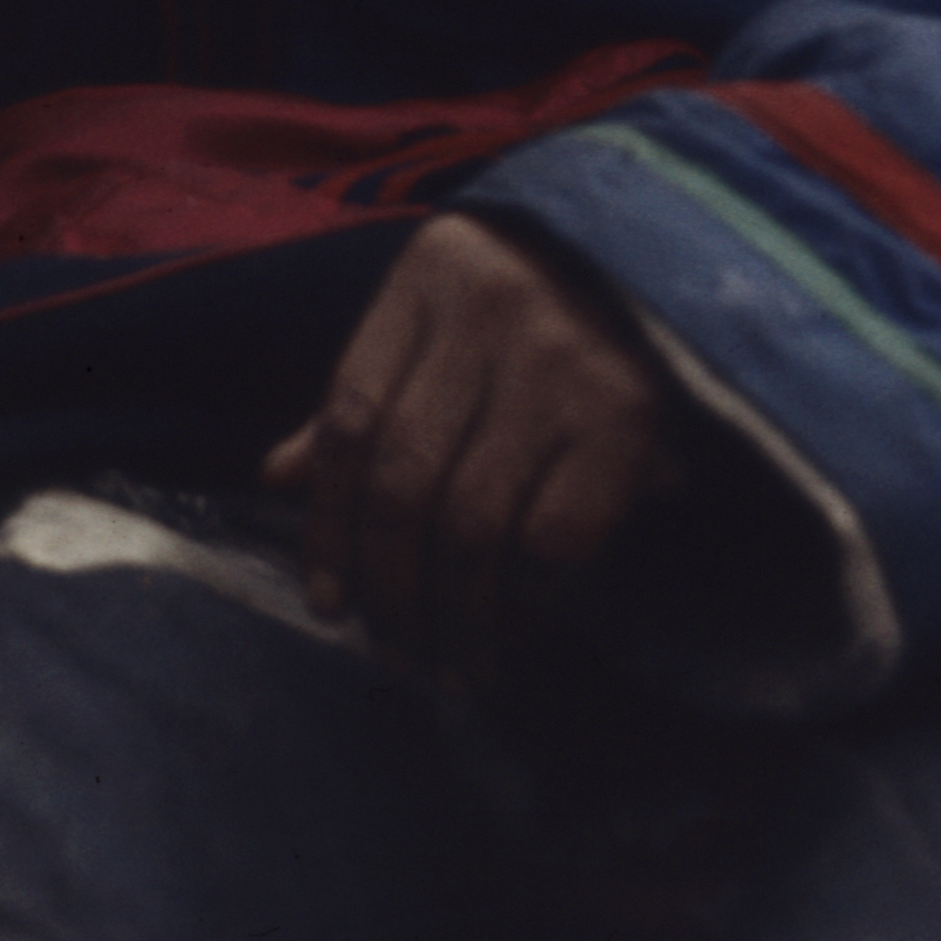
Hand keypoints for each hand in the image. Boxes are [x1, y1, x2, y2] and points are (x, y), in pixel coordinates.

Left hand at [260, 212, 682, 691]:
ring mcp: (562, 362)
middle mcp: (490, 308)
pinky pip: (553, 542)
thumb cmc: (535, 304)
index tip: (328, 604)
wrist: (664, 273)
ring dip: (454, 617)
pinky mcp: (626, 418)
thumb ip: (369, 394)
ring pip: (472, 522)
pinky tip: (514, 638)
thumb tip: (277, 477)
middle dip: (391, 588)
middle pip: (404, 480)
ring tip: (451, 668)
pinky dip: (525, 607)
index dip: (329, 525)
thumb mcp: (441, 321)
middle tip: (396, 654)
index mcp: (428, 274)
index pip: (349, 418)